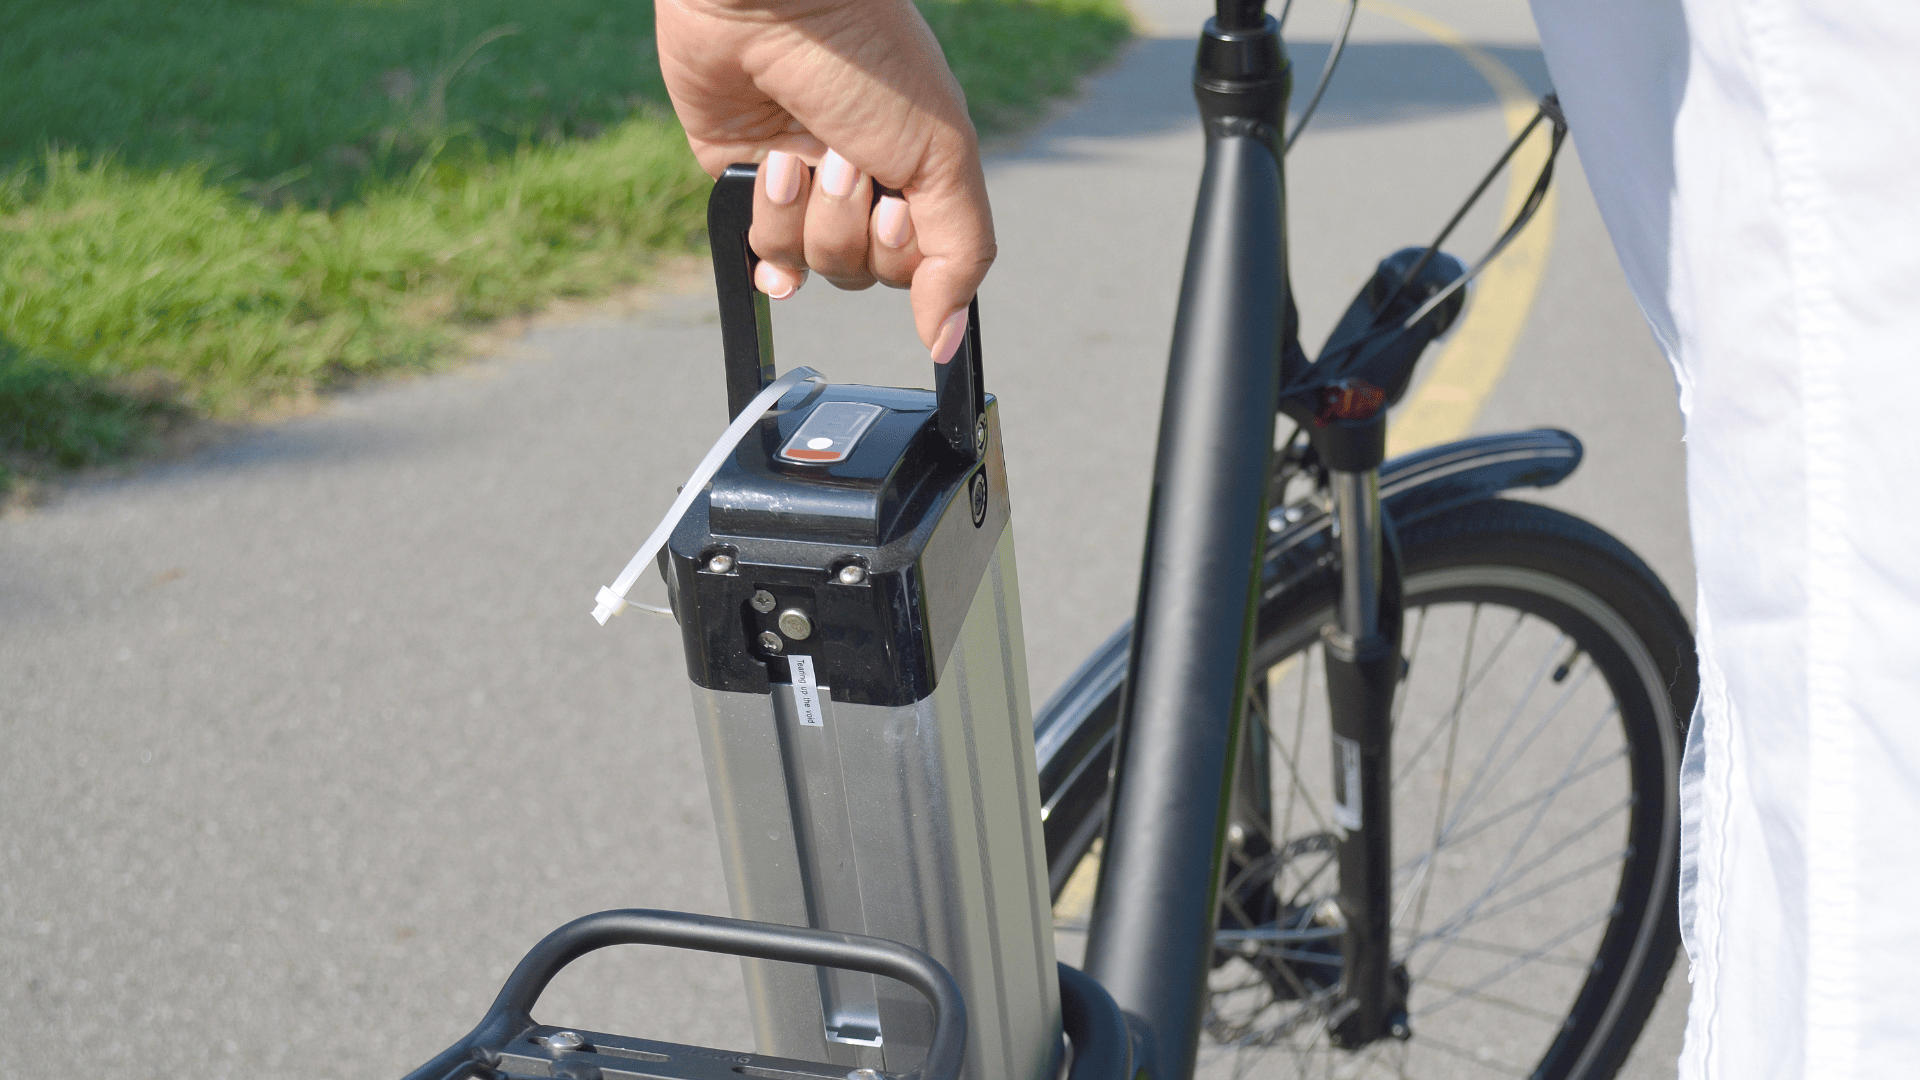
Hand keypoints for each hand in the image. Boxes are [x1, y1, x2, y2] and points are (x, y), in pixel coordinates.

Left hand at [656, 0, 994, 361]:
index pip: (920, 265)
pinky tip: (769, 182)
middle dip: (850, 222)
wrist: (770, 4)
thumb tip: (947, 340)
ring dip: (803, 211)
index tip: (894, 199)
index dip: (902, 248)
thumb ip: (958, 256)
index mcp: (916, 171)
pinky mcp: (744, 182)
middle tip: (844, 159)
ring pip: (809, 262)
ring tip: (796, 148)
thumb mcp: (942, 155)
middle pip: (862, 271)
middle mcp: (862, 184)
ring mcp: (802, 186)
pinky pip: (759, 249)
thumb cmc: (868, 59)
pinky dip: (764, 229)